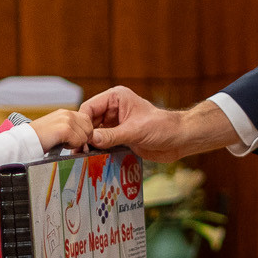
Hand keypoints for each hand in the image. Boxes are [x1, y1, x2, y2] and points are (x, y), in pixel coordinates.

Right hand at [30, 108, 93, 151]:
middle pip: (89, 128)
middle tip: (68, 143)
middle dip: (82, 138)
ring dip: (76, 143)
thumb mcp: (56, 130)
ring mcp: (66, 120)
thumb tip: (86, 139)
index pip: (88, 121)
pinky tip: (61, 145)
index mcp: (65, 113)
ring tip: (62, 143)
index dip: (84, 133)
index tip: (74, 140)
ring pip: (85, 136)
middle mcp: (67, 113)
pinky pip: (79, 141)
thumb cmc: (39, 139)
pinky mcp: (65, 129)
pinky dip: (71, 146)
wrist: (25, 141)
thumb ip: (71, 130)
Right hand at [81, 88, 236, 160]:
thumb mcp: (135, 131)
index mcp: (116, 98)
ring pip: (94, 133)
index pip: (89, 108)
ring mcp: (115, 124)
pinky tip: (93, 159)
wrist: (180, 140)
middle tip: (77, 151)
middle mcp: (113, 109)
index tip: (79, 139)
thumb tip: (91, 139)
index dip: (82, 123)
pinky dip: (99, 150)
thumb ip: (112, 136)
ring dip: (90, 144)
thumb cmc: (163, 127)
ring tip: (83, 157)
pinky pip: (103, 143)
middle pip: (89, 121)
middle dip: (84, 135)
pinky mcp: (119, 137)